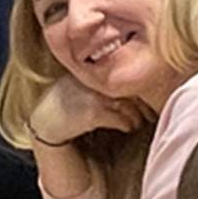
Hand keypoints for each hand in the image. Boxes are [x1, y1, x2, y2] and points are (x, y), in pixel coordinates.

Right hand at [28, 77, 149, 147]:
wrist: (46, 120)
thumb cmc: (66, 101)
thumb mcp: (82, 81)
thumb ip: (102, 77)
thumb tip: (131, 78)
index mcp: (95, 70)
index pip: (127, 74)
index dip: (142, 87)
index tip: (150, 96)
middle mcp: (96, 81)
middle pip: (132, 91)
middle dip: (144, 104)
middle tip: (150, 113)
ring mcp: (95, 96)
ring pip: (130, 107)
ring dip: (137, 118)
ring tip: (138, 122)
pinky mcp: (93, 114)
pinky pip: (120, 120)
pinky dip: (127, 125)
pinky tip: (127, 128)